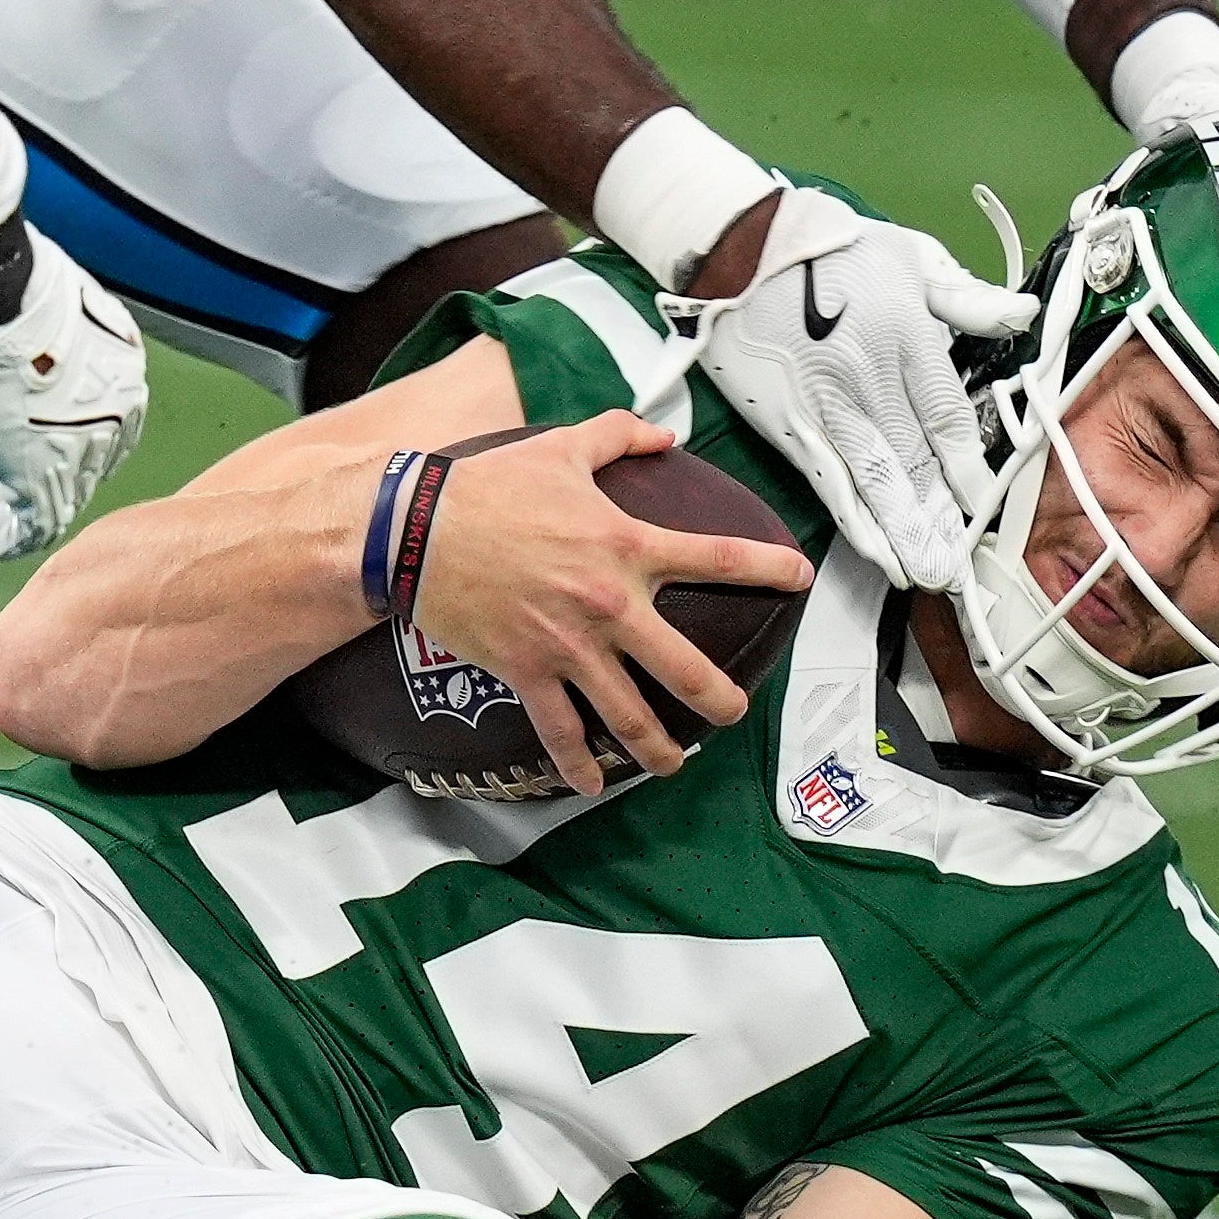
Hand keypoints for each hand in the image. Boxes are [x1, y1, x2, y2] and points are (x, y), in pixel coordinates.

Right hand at [0, 229, 148, 559]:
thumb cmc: (15, 289)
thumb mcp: (63, 319)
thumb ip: (64, 354)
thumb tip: (39, 366)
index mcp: (126, 378)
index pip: (110, 433)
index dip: (80, 451)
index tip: (54, 459)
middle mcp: (115, 418)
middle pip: (88, 467)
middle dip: (56, 483)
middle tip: (21, 501)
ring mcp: (78, 446)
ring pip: (62, 497)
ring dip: (31, 517)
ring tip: (3, 532)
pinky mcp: (38, 468)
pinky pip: (38, 517)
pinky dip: (19, 538)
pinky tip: (1, 546)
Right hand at [408, 413, 807, 794]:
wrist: (417, 530)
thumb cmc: (491, 486)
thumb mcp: (563, 448)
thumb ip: (619, 436)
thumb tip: (663, 436)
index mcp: (627, 545)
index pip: (718, 558)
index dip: (768, 569)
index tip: (800, 579)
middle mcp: (610, 604)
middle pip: (686, 668)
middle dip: (719, 699)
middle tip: (733, 712)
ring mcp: (570, 646)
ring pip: (629, 715)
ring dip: (657, 748)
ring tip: (673, 764)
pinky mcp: (527, 672)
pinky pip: (561, 732)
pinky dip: (578, 764)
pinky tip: (590, 783)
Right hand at [681, 185, 1034, 588]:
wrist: (739, 245)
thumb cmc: (828, 246)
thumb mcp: (911, 254)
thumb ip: (966, 296)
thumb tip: (1021, 315)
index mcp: (905, 338)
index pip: (948, 418)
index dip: (970, 467)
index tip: (986, 503)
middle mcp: (868, 381)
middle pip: (915, 463)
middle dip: (941, 520)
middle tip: (964, 568)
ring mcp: (825, 408)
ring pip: (874, 483)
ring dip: (903, 535)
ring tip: (928, 576)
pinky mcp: (787, 422)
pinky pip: (828, 481)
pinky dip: (854, 521)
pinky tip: (875, 551)